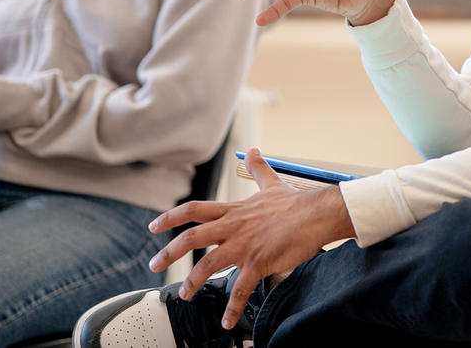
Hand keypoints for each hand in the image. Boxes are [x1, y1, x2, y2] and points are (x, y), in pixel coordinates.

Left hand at [148, 148, 354, 329]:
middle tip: (154, 264)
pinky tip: (226, 320)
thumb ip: (258, 169)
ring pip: (208, 264)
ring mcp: (244, 246)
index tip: (154, 226)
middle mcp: (233, 227)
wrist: (317, 215)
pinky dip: (233, 307)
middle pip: (192, 237)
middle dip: (169, 252)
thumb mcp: (272, 183)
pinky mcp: (258, 262)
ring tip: (185, 294)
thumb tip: (254, 150)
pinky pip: (241, 288)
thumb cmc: (296, 203)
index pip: (194, 210)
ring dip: (193, 281)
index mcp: (234, 211)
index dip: (171, 217)